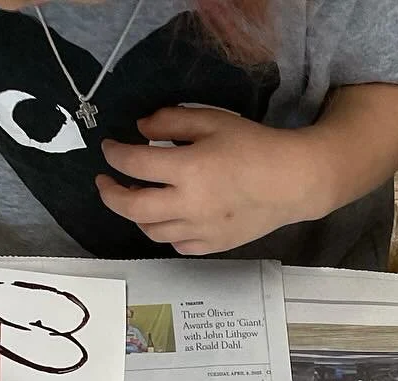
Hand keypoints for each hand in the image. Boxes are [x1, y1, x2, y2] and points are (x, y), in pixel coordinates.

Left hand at [98, 110, 323, 254]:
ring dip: (137, 215)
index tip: (109, 148)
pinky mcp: (214, 244)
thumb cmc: (253, 145)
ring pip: (152, 231)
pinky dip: (165, 232)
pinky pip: (178, 245)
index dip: (114, 154)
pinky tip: (168, 217)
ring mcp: (201, 230)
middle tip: (105, 182)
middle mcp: (188, 205)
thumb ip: (170, 121)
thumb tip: (140, 131)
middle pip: (132, 208)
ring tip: (138, 199)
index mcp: (186, 169)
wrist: (291, 182)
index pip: (133, 164)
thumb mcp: (210, 119)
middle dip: (111, 194)